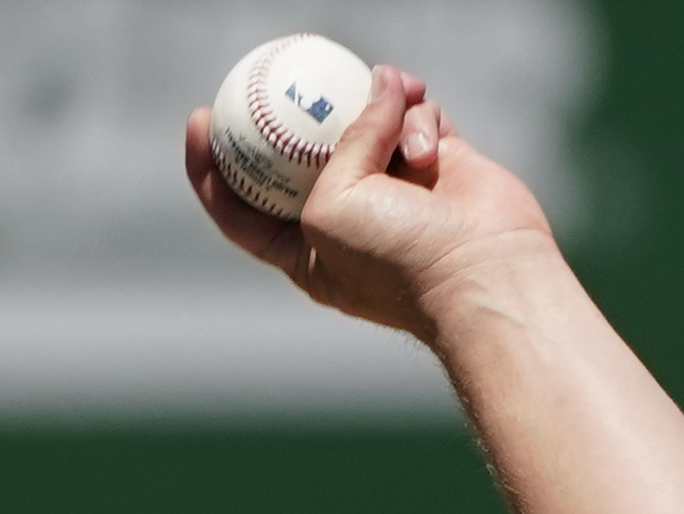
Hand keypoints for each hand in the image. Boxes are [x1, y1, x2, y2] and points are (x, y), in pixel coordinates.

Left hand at [182, 64, 557, 344]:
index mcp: (301, 248)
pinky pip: (414, 115)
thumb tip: (377, 88)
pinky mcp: (436, 162)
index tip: (199, 120)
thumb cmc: (398, 259)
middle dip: (299, 112)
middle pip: (302, 152)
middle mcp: (345, 216)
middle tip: (282, 72)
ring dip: (378, 103)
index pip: (240, 208)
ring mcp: (391, 187)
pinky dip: (418, 116)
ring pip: (365, 121)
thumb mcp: (333, 206)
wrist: (485, 272)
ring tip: (395, 91)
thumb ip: (340, 145)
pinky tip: (426, 132)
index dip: (211, 168)